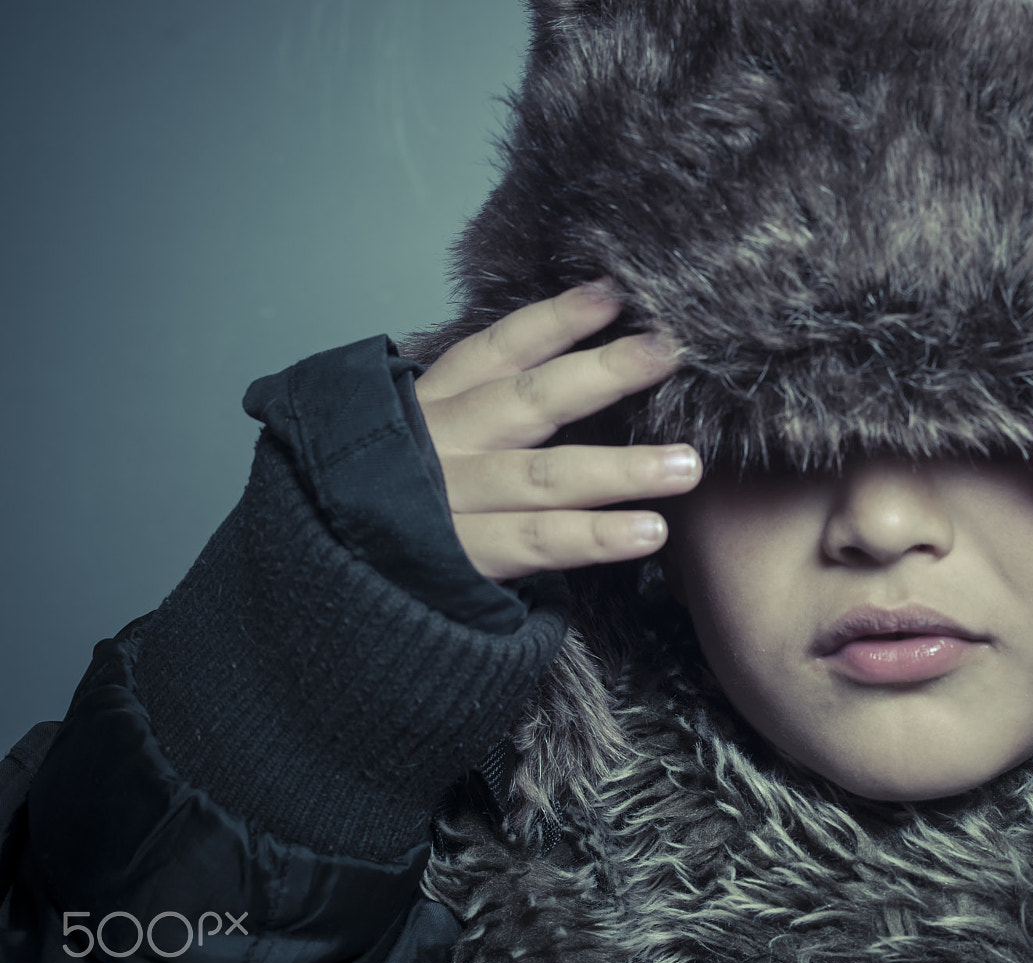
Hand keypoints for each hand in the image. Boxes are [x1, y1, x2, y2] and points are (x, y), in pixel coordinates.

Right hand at [413, 282, 701, 581]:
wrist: (328, 581)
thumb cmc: (408, 500)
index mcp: (433, 407)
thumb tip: (574, 362)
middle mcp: (441, 447)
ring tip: (687, 464)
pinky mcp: (462, 560)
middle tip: (671, 353)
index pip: (497, 351)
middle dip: (604, 373)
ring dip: (622, 469)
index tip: (612, 293)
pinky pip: (540, 544)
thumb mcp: (427, 438)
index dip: (555, 320)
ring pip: (546, 477)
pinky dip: (597, 537)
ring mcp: (450, 504)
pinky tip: (650, 531)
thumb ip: (485, 406)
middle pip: (531, 401)